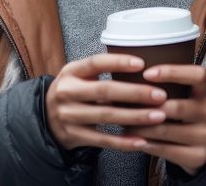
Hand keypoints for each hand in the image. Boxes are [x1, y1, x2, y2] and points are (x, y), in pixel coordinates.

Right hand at [45, 54, 167, 150]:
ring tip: (159, 116)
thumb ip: (102, 70)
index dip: (119, 62)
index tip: (142, 64)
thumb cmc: (74, 91)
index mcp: (71, 72)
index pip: (96, 63)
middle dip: (135, 93)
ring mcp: (69, 115)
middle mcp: (67, 92)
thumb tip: (144, 66)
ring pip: (106, 116)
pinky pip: (102, 140)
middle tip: (160, 95)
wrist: (45, 118)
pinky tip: (142, 140)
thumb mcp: (79, 75)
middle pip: (104, 91)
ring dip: (135, 117)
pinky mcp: (73, 136)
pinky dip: (123, 142)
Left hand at [125, 64, 205, 175]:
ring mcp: (205, 136)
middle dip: (146, 106)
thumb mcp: (187, 98)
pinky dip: (146, 144)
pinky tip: (133, 139)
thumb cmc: (187, 115)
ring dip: (140, 126)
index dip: (172, 72)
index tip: (146, 73)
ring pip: (165, 130)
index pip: (196, 75)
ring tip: (123, 122)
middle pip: (175, 107)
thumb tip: (129, 74)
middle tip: (123, 103)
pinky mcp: (197, 156)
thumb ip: (169, 87)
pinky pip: (166, 150)